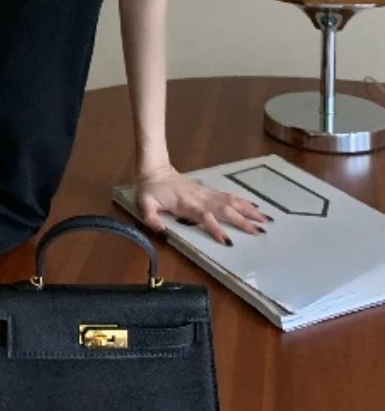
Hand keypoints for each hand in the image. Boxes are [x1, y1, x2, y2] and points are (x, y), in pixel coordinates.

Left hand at [131, 162, 271, 244]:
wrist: (154, 170)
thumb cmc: (150, 190)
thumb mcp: (144, 204)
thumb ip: (151, 217)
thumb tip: (161, 231)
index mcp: (187, 205)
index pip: (205, 217)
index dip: (215, 228)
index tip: (229, 241)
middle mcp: (200, 199)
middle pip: (224, 210)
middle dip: (242, 221)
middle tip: (260, 232)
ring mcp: (206, 193)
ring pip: (230, 201)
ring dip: (248, 210)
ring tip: (265, 220)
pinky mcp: (208, 191)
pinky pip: (228, 196)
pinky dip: (243, 201)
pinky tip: (254, 207)